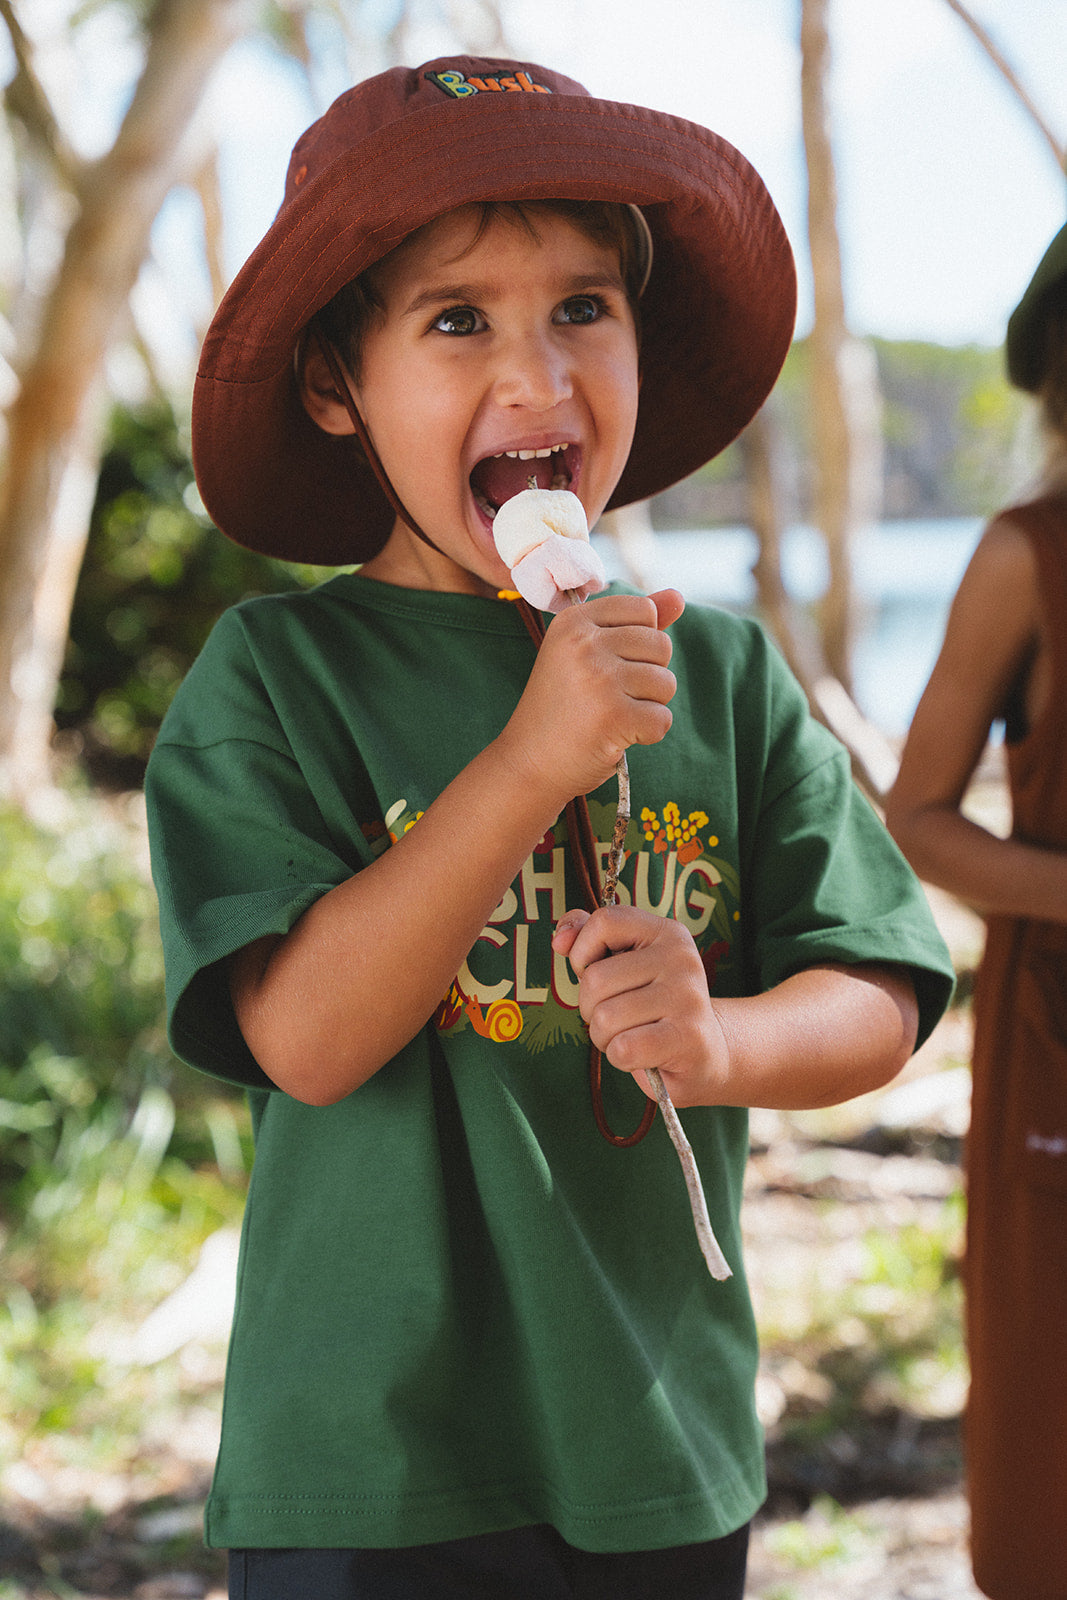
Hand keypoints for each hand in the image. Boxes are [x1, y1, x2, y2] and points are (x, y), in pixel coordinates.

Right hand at [500, 590, 683, 805]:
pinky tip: (616, 737)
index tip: (606, 667)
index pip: (644, 610)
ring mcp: (599, 679)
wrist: (528, 763)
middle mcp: (584, 644)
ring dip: (648, 707)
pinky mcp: (614, 716)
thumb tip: (679, 596)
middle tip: (607, 698)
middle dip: (647, 676)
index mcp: (573, 621)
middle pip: (661, 645)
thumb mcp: (586, 655)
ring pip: (666, 683)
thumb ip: (633, 624)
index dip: (639, 644)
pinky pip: (662, 719)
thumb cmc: (562, 709)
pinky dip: (647, 735)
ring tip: (611, 717)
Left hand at [552, 904, 728, 1107]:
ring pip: (604, 1018)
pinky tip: (642, 1055)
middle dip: (591, 1008)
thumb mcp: (624, 964)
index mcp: (666, 932)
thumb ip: (588, 938)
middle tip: (619, 1017)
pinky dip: (620, 1058)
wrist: (707, 1052)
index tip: (595, 971)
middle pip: (595, 979)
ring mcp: (687, 997)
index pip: (604, 922)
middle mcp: (681, 958)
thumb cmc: (653, 1007)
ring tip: (631, 1035)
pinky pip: (623, 1048)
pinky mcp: (688, 1037)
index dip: (583, 952)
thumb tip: (560, 939)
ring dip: (604, 1037)